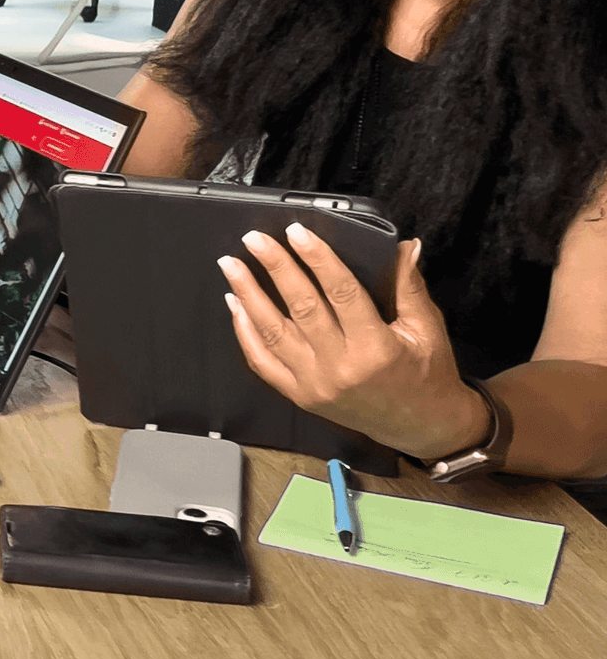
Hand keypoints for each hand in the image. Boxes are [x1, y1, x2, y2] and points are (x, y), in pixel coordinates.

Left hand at [220, 226, 488, 458]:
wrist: (420, 426)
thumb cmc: (427, 374)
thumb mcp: (428, 328)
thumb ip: (410, 286)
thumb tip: (404, 245)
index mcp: (377, 348)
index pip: (341, 292)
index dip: (318, 259)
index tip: (296, 231)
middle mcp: (341, 367)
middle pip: (301, 307)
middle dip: (275, 268)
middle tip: (253, 238)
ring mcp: (315, 384)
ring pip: (273, 333)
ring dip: (248, 295)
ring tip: (231, 265)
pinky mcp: (301, 396)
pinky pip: (263, 362)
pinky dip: (244, 332)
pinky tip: (235, 305)